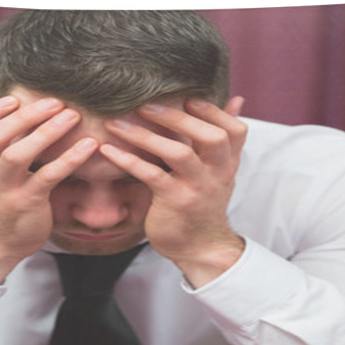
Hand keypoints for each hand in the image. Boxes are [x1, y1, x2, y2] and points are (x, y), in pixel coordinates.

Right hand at [0, 95, 97, 282]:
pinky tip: (88, 145)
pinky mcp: (27, 204)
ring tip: (71, 115)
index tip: (12, 99)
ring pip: (17, 156)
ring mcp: (2, 192)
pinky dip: (69, 158)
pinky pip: (48, 176)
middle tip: (53, 101)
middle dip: (21, 117)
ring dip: (46, 132)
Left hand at [100, 97, 247, 286]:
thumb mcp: (219, 171)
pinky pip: (151, 175)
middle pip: (211, 137)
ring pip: (178, 153)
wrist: (199, 247)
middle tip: (145, 104)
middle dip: (178, 118)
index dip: (214, 111)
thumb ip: (222, 138)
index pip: (235, 130)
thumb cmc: (202, 204)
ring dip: (145, 135)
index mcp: (227, 164)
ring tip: (116, 123)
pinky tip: (108, 150)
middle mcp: (217, 174)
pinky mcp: (174, 202)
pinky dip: (128, 160)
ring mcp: (197, 189)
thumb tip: (236, 100)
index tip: (189, 97)